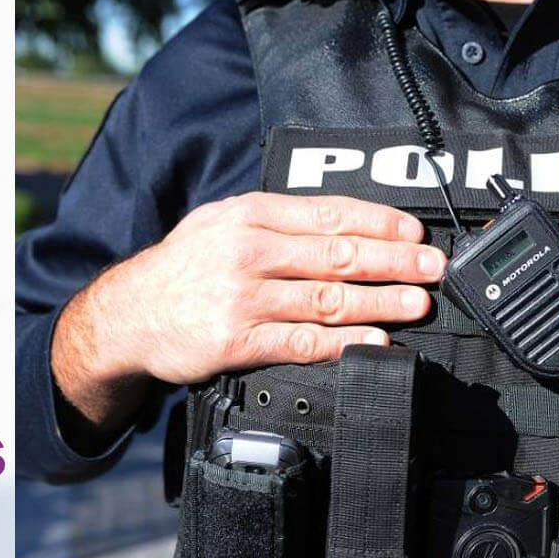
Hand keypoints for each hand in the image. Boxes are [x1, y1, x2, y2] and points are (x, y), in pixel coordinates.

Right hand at [52, 192, 444, 439]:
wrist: (126, 315)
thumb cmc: (181, 269)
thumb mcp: (218, 223)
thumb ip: (273, 221)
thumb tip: (341, 225)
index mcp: (248, 215)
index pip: (328, 214)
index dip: (379, 223)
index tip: (415, 233)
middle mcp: (247, 252)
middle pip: (337, 255)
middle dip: (394, 262)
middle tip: (432, 268)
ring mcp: (242, 298)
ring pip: (327, 300)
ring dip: (380, 303)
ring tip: (417, 305)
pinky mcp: (235, 341)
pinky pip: (300, 342)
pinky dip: (343, 343)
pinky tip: (374, 342)